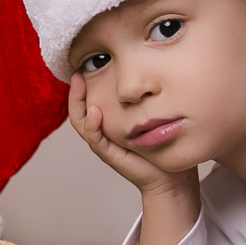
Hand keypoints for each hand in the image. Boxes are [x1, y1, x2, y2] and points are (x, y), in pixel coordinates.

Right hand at [68, 73, 194, 196]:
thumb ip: (147, 100)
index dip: (83, 86)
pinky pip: (95, 139)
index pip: (88, 102)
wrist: (170, 177)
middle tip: (77, 74)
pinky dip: (92, 125)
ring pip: (81, 123)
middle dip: (75, 92)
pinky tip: (95, 112)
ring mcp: (104, 144)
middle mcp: (102, 134)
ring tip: (79, 85)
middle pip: (78, 111)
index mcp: (109, 125)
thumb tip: (153, 71)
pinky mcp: (109, 154)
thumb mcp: (153, 116)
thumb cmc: (163, 145)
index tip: (85, 67)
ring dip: (77, 104)